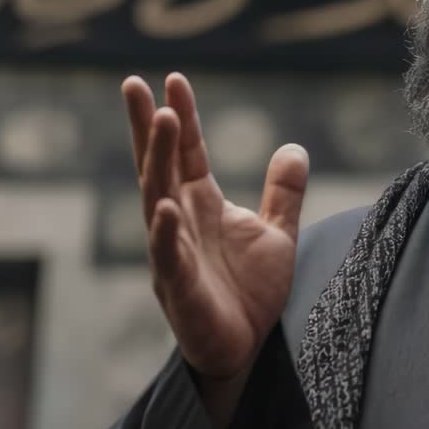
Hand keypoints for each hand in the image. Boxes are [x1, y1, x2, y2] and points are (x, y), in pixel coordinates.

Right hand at [123, 73, 307, 383]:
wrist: (245, 349)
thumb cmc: (250, 293)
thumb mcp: (276, 233)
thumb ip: (282, 193)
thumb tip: (294, 147)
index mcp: (199, 205)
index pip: (185, 153)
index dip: (182, 116)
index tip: (172, 78)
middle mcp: (178, 223)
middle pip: (158, 166)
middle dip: (146, 126)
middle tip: (135, 84)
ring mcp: (173, 254)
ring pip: (157, 200)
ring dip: (156, 161)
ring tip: (159, 120)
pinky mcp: (179, 290)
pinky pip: (167, 257)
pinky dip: (164, 233)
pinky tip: (164, 207)